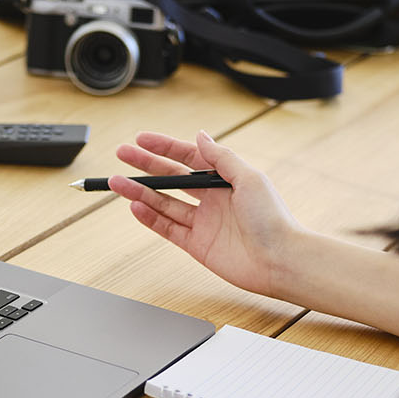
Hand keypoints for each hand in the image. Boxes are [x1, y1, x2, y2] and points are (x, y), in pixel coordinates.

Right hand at [109, 130, 300, 297]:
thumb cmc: (273, 219)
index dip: (164, 147)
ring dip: (140, 192)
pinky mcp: (197, 245)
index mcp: (226, 179)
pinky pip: (167, 228)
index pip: (189, 158)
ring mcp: (204, 222)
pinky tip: (135, 206)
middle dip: (145, 165)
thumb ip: (222, 158)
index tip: (141, 139)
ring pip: (164, 203)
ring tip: (117, 182)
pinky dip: (150, 218)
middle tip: (122, 155)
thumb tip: (200, 137)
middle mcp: (213, 199)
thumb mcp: (249, 179)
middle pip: (172, 178)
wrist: (281, 261)